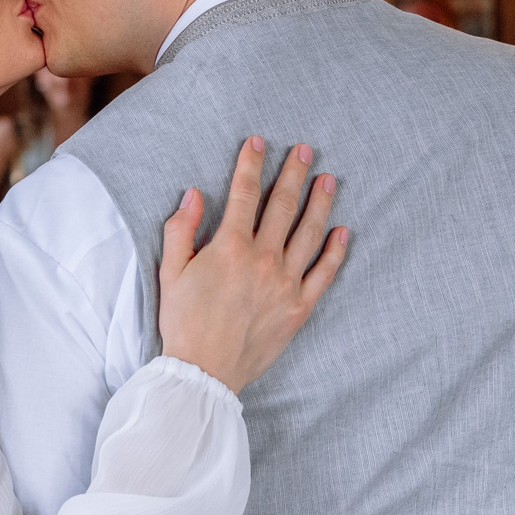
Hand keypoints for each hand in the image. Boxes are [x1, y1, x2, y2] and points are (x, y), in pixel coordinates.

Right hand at [155, 138, 349, 393]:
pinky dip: (336, 250)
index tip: (258, 142)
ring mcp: (286, 283)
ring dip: (320, 202)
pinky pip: (324, 273)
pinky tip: (343, 231)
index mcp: (230, 247)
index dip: (251, 163)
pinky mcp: (299, 307)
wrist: (204, 372)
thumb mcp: (171, 272)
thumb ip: (181, 230)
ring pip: (309, 232)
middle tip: (306, 151)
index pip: (245, 193)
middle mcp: (264, 259)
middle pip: (283, 205)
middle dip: (295, 173)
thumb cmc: (183, 323)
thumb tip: (194, 195)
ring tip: (329, 180)